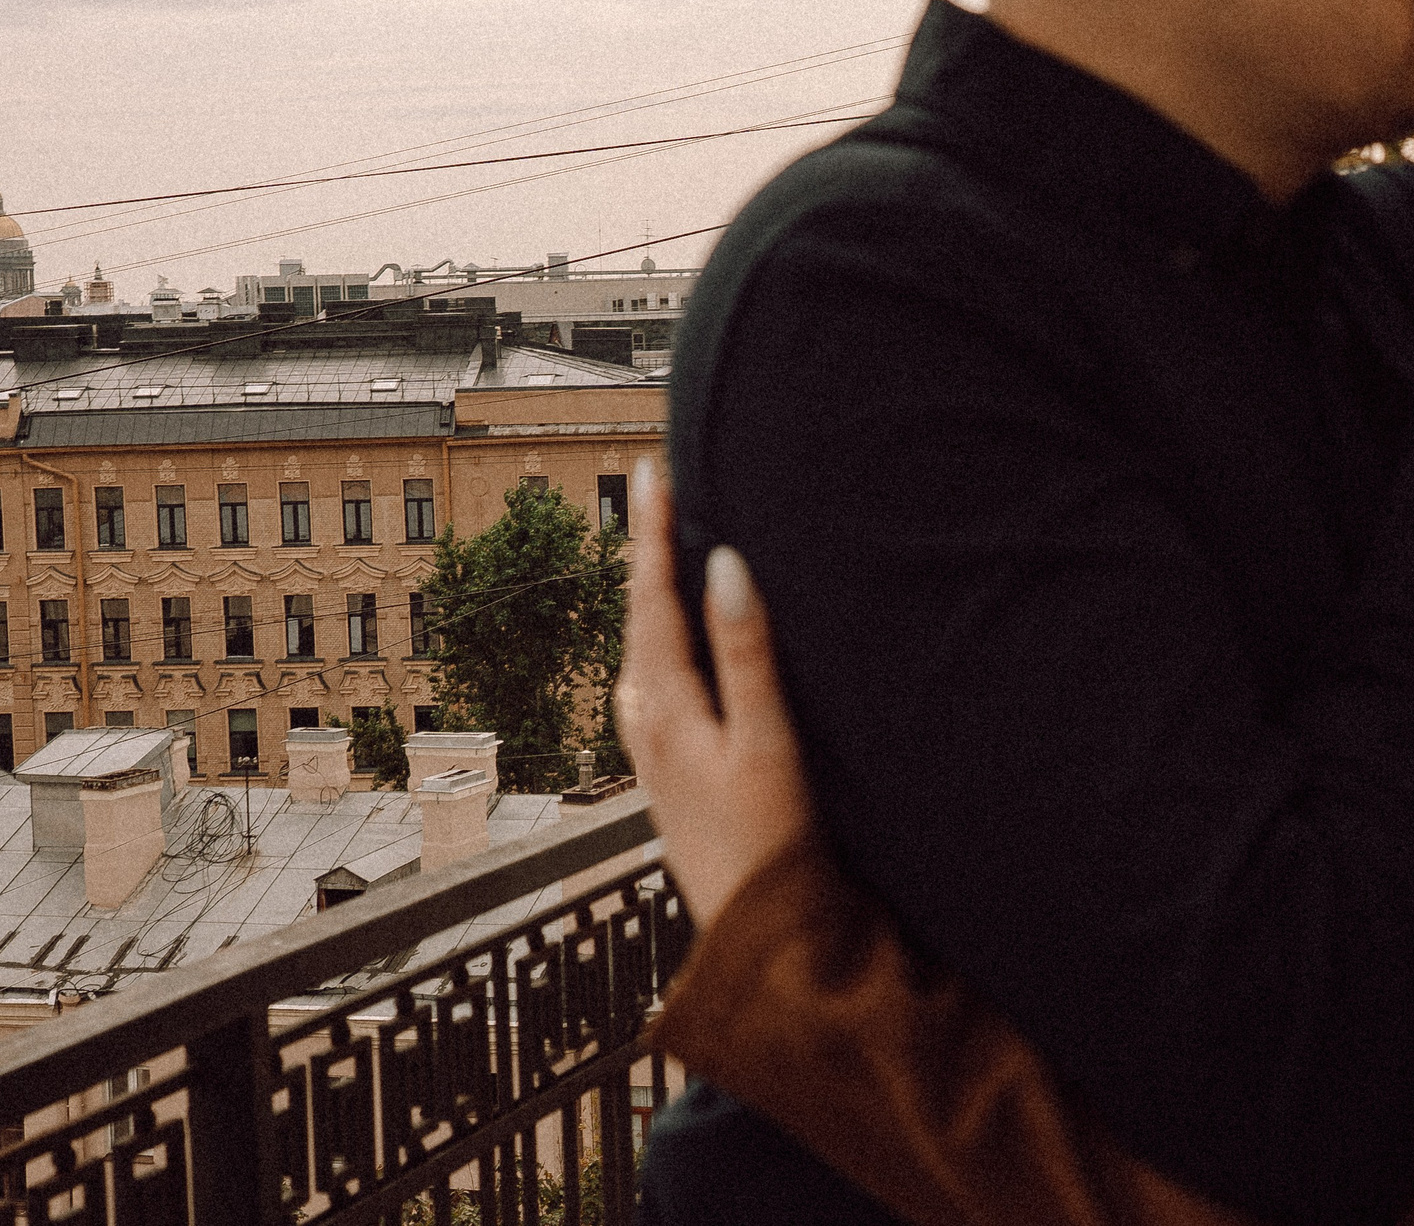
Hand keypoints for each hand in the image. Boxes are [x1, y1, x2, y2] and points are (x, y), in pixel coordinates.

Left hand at [616, 461, 816, 924]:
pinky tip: (678, 655)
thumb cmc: (772, 848)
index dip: (652, 532)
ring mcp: (654, 754)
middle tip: (656, 493)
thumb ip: (747, 652)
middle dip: (647, 556)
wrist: (761, 941)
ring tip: (664, 557)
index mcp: (666, 707)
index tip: (649, 472)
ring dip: (654, 602)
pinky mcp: (671, 777)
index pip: (652, 597)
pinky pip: (657, 687)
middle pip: (640, 619)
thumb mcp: (768, 742)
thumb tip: (724, 565)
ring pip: (645, 655)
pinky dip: (665, 648)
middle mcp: (647, 725)